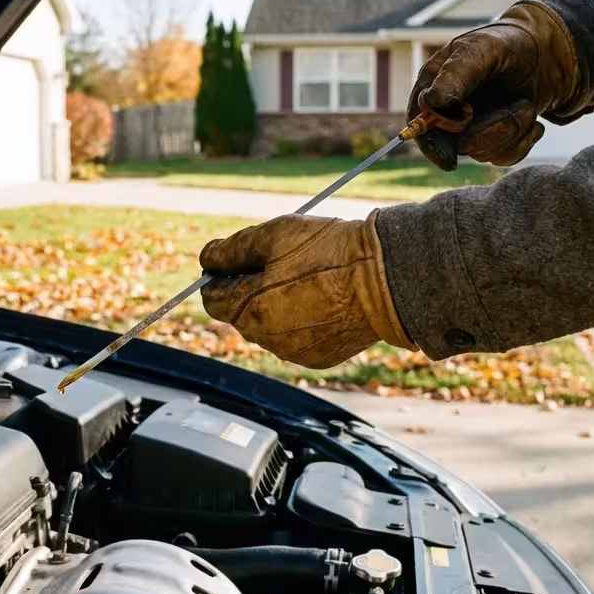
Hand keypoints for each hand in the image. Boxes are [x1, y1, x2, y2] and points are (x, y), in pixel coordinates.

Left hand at [198, 212, 414, 368]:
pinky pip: (296, 339)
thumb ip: (231, 250)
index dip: (219, 276)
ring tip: (307, 278)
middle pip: (240, 315)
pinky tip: (323, 298)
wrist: (387, 278)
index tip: (235, 259)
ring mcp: (294, 352)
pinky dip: (301, 321)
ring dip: (274, 306)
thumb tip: (206, 258)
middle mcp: (268, 340)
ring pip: (268, 328)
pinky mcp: (319, 358)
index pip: (212, 299)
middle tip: (280, 262)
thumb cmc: (330, 252)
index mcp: (250, 311)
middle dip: (249, 290)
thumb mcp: (274, 235)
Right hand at [408, 1, 577, 170]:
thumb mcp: (482, 50)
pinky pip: (502, 158)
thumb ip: (456, 74)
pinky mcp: (492, 139)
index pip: (420, 125)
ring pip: (482, 153)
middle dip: (491, 132)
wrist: (546, 52)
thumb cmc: (508, 43)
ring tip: (528, 106)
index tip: (449, 160)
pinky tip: (533, 122)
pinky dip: (522, 143)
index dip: (432, 145)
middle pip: (455, 145)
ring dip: (512, 132)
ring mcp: (470, 128)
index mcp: (433, 87)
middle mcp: (447, 112)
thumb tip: (431, 102)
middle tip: (522, 108)